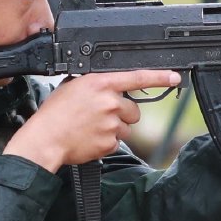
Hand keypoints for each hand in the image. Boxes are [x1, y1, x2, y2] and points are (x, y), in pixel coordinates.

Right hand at [5, 69, 182, 171]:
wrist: (46, 139)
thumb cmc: (55, 113)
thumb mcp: (73, 86)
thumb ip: (95, 84)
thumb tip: (109, 85)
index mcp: (101, 84)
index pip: (137, 77)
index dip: (160, 76)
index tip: (174, 76)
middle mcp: (110, 102)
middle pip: (133, 110)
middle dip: (122, 114)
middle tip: (100, 116)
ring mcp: (111, 124)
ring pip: (126, 127)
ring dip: (114, 129)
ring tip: (91, 128)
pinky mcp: (110, 143)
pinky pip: (117, 142)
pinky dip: (106, 142)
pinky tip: (90, 138)